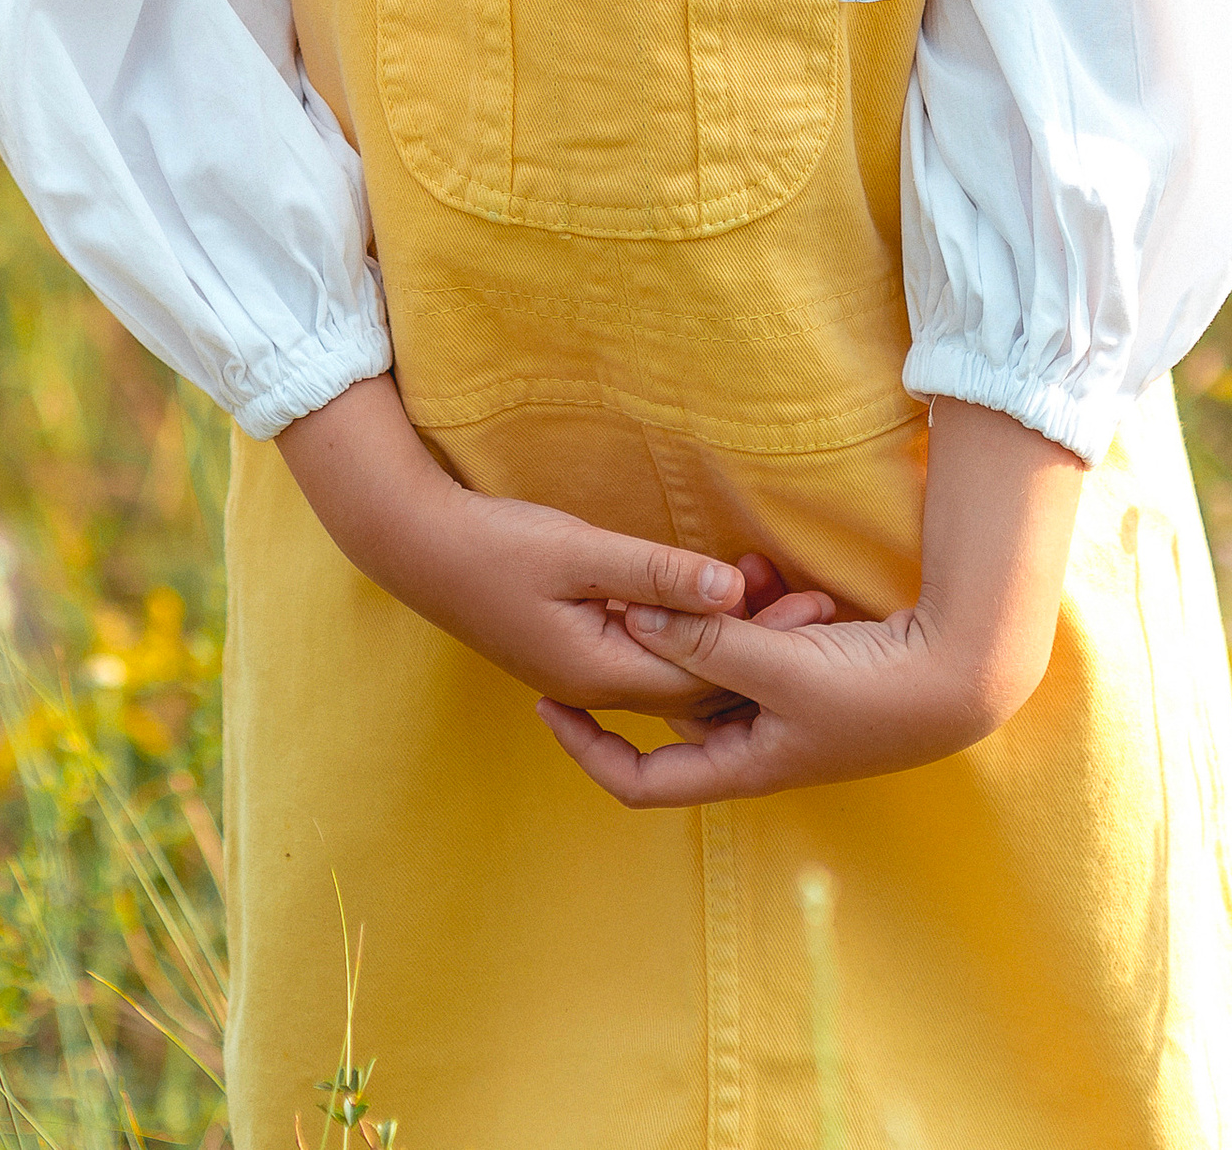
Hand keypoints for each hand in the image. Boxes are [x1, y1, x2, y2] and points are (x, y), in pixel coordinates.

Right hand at [276, 376, 789, 712]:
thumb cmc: (496, 546)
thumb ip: (658, 573)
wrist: (417, 548)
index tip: (813, 605)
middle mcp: (598, 686)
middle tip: (814, 600)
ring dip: (725, 636)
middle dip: (756, 644)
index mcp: (602, 673)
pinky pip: (650, 652)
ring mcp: (584, 672)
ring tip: (778, 591)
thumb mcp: (582, 551)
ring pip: (676, 668)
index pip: (706, 676)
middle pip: (698, 681)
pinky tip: (713, 594)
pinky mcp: (575, 648)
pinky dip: (688, 628)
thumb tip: (735, 590)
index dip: (764, 644)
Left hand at [538, 397, 1085, 804]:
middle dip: (672, 645)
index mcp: (740, 766)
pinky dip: (765, 608)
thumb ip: (706, 642)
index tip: (544, 702)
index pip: (641, 780)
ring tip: (754, 577)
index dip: (587, 749)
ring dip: (727, 618)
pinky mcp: (813, 672)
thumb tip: (633, 619)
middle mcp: (756, 743)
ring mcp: (786, 708)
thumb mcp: (780, 668)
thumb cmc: (872, 691)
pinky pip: (763, 638)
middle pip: (681, 703)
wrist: (963, 678)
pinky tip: (785, 578)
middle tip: (653, 593)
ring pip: (723, 660)